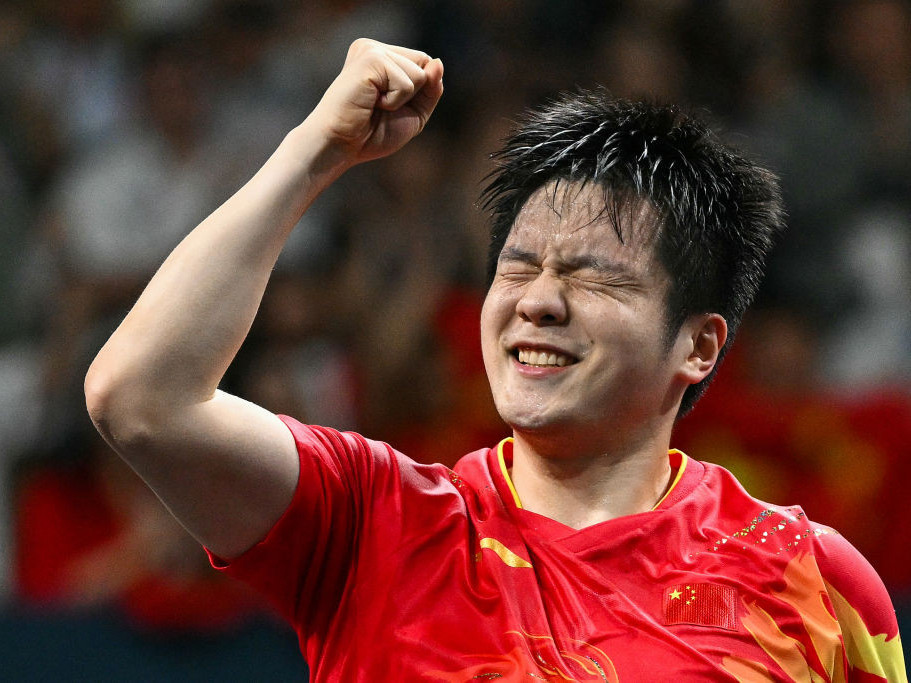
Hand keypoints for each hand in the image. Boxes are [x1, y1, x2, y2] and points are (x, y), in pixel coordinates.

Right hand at [307, 38, 443, 165]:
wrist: (341, 146)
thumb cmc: (371, 134)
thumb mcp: (413, 114)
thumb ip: (431, 89)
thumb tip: (437, 62)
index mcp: (382, 57)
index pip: (425, 64)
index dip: (420, 91)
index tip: (389, 107)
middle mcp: (375, 49)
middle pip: (425, 64)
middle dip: (412, 95)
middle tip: (380, 107)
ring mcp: (372, 50)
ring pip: (420, 74)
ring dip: (402, 100)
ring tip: (374, 104)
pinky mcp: (370, 58)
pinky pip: (407, 83)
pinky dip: (395, 102)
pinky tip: (371, 102)